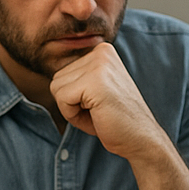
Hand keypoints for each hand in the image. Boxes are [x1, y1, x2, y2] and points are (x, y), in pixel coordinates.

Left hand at [48, 43, 168, 161]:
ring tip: (98, 112)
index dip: (74, 96)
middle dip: (71, 102)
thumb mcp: (93, 90)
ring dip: (72, 109)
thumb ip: (76, 77)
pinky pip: (62, 99)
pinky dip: (73, 115)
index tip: (98, 104)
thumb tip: (46, 62)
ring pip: (56, 88)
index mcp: (103, 50)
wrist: (142, 139)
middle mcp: (102, 51)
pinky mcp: (95, 82)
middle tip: (98, 111)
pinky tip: (96, 115)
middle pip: (57, 79)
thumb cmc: (115, 119)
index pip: (63, 72)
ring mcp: (99, 65)